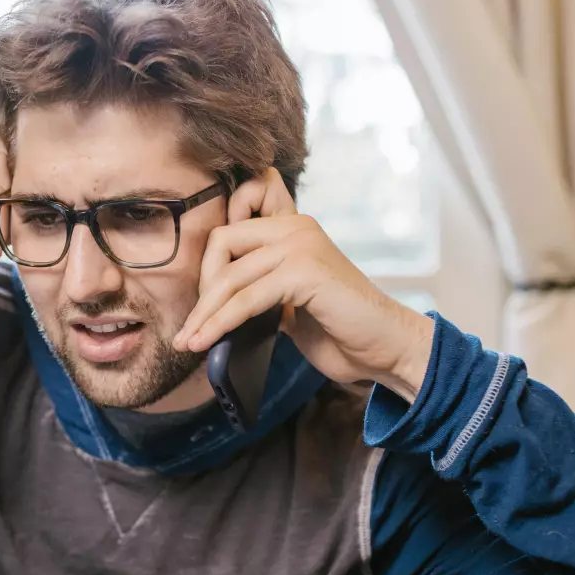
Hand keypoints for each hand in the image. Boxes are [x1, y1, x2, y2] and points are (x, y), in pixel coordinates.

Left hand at [172, 168, 434, 401]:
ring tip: (188, 342)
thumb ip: (259, 289)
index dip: (208, 262)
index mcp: (292, 228)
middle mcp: (296, 227)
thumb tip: (209, 305)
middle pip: (221, 243)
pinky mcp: (305, 271)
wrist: (386, 349)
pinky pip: (246, 297)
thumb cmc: (340, 330)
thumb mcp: (289, 303)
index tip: (199, 302)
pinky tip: (207, 342)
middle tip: (190, 328)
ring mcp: (302, 245)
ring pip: (230, 275)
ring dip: (204, 314)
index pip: (231, 224)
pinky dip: (221, 322)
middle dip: (201, 290)